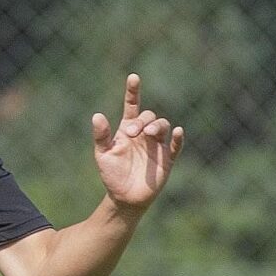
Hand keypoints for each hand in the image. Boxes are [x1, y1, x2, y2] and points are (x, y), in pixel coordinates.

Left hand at [93, 73, 183, 210]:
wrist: (124, 197)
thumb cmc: (112, 174)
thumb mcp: (103, 155)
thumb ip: (101, 136)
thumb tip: (97, 115)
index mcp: (127, 129)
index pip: (132, 106)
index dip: (133, 91)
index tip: (133, 77)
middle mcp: (144, 134)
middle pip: (149, 116)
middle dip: (142, 120)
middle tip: (131, 132)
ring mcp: (157, 146)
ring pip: (163, 126)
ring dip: (157, 126)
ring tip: (149, 134)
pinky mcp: (167, 159)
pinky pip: (176, 146)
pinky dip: (178, 138)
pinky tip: (178, 132)